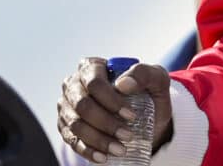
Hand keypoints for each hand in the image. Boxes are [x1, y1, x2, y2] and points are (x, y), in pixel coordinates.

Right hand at [57, 58, 172, 162]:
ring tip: (120, 149)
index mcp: (92, 67)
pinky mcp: (66, 127)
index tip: (131, 116)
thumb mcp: (156, 79)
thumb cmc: (149, 91)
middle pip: (82, 105)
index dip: (111, 100)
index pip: (94, 82)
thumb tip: (123, 84)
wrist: (147, 115)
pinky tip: (103, 157)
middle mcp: (74, 85)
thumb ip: (144, 74)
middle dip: (106, 123)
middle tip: (128, 136)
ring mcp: (67, 106)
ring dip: (98, 139)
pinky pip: (71, 141)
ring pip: (76, 125)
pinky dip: (87, 151)